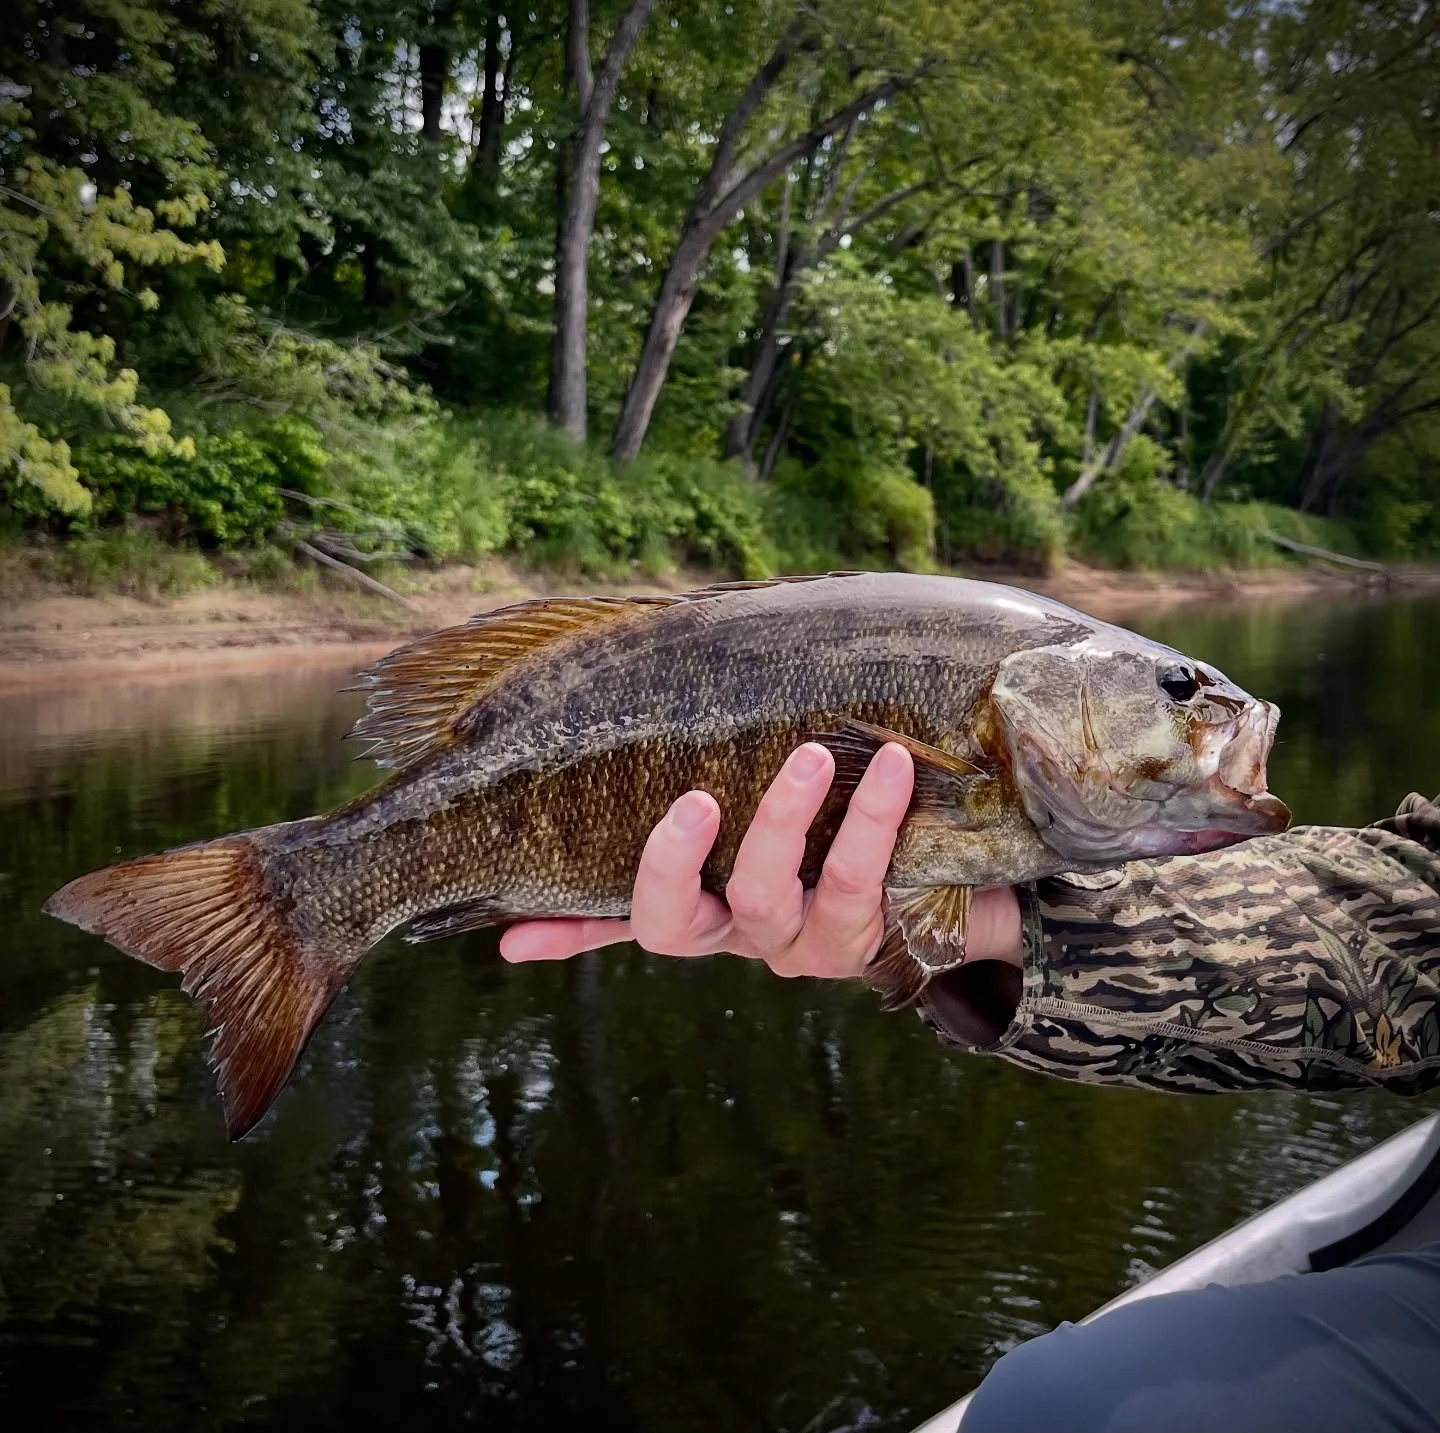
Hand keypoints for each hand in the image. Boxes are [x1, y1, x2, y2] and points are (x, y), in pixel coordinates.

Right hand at [500, 741, 1024, 979]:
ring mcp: (800, 941)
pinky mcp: (864, 936)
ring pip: (768, 894)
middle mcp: (741, 936)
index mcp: (705, 911)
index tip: (516, 933)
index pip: (623, 922)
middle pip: (680, 923)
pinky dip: (871, 818)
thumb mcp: (765, 831)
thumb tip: (644, 769)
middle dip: (675, 863)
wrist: (950, 890)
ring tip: (814, 753)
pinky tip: (891, 765)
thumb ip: (705, 818)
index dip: (569, 933)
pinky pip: (860, 878)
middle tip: (695, 797)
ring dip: (784, 821)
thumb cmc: (834, 836)